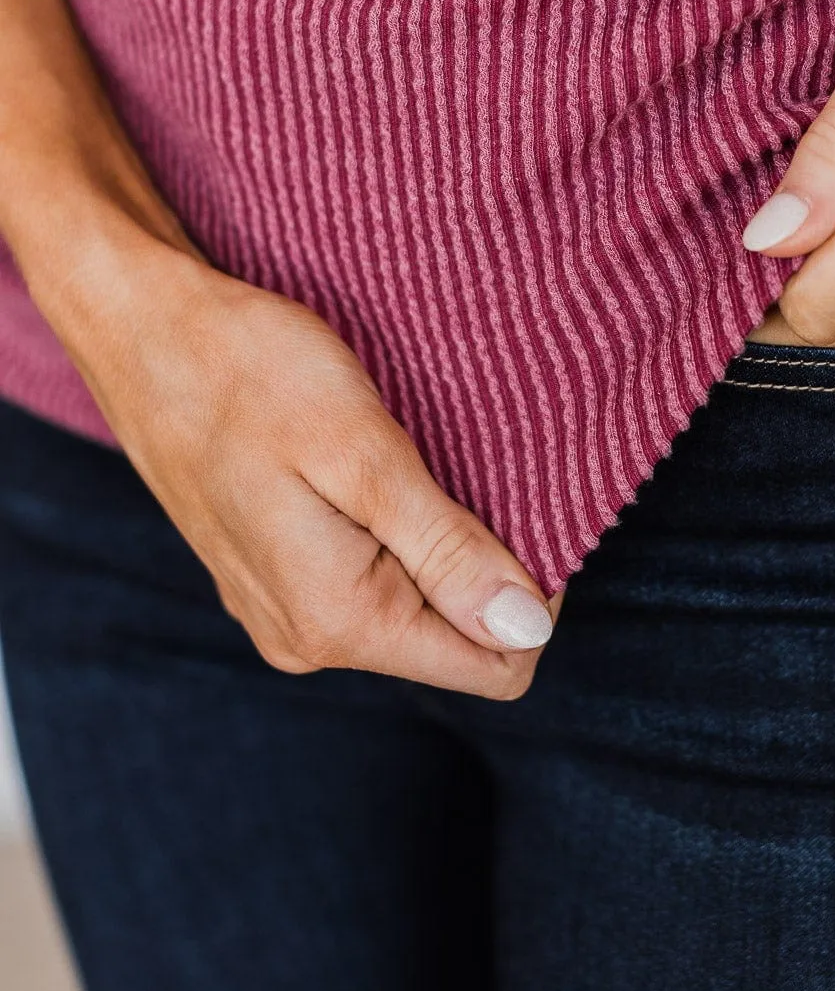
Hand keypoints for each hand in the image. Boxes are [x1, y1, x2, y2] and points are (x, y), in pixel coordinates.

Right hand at [46, 231, 557, 695]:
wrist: (141, 326)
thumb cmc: (247, 371)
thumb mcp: (365, 454)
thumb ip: (448, 552)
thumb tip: (528, 632)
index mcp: (336, 622)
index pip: (496, 664)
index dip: (536, 593)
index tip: (524, 506)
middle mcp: (306, 639)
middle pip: (457, 637)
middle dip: (485, 561)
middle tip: (466, 464)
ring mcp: (282, 609)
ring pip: (415, 603)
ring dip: (438, 537)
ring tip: (414, 454)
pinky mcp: (271, 573)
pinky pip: (369, 577)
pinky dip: (394, 527)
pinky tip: (374, 463)